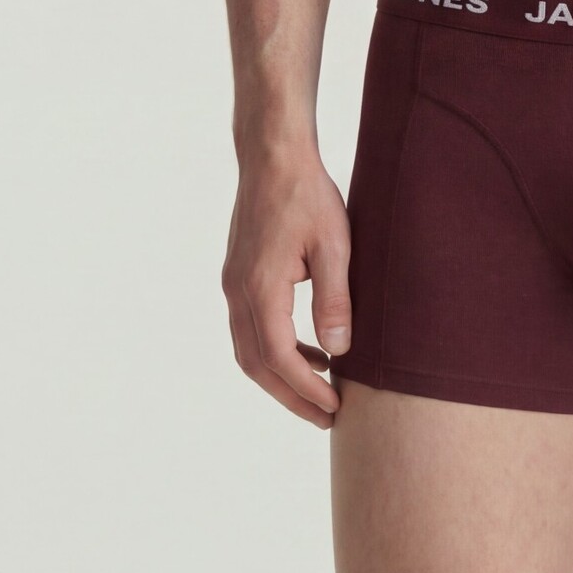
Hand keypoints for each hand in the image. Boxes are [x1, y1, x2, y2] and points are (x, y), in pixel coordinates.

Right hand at [221, 150, 352, 426]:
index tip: (334, 408)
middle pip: (257, 364)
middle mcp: (238, 292)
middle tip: (325, 417)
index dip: (306, 389)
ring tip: (321, 388)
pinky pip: (251, 327)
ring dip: (282, 375)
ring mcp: (234, 284)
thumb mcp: (333, 244)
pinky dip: (276, 348)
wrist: (273, 155)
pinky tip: (309, 347)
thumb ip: (335, 298)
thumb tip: (338, 350)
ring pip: (249, 349)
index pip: (279, 357)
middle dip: (290, 396)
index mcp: (260, 287)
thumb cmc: (307, 194)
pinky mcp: (239, 275)